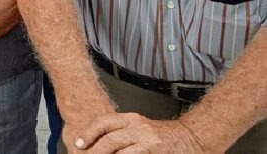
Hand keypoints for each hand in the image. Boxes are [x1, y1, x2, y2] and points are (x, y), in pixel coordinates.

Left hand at [75, 113, 203, 153]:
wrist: (191, 137)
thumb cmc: (161, 136)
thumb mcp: (139, 128)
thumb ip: (120, 133)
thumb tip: (96, 143)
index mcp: (130, 119)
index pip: (103, 122)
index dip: (88, 132)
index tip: (78, 142)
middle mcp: (138, 127)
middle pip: (109, 140)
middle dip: (94, 151)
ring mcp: (147, 140)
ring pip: (118, 151)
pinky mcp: (154, 150)